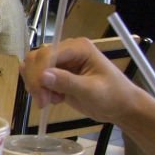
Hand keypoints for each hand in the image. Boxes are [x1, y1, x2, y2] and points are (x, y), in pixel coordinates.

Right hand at [20, 38, 140, 125]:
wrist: (121, 106)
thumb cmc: (113, 96)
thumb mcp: (92, 91)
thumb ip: (67, 82)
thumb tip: (43, 75)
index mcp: (78, 48)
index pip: (48, 54)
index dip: (39, 74)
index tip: (41, 97)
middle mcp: (67, 50)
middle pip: (37, 59)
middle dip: (36, 81)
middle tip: (43, 102)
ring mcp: (61, 61)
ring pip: (33, 68)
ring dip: (37, 86)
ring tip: (51, 101)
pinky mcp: (57, 73)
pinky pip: (38, 77)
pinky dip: (39, 89)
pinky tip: (53, 99)